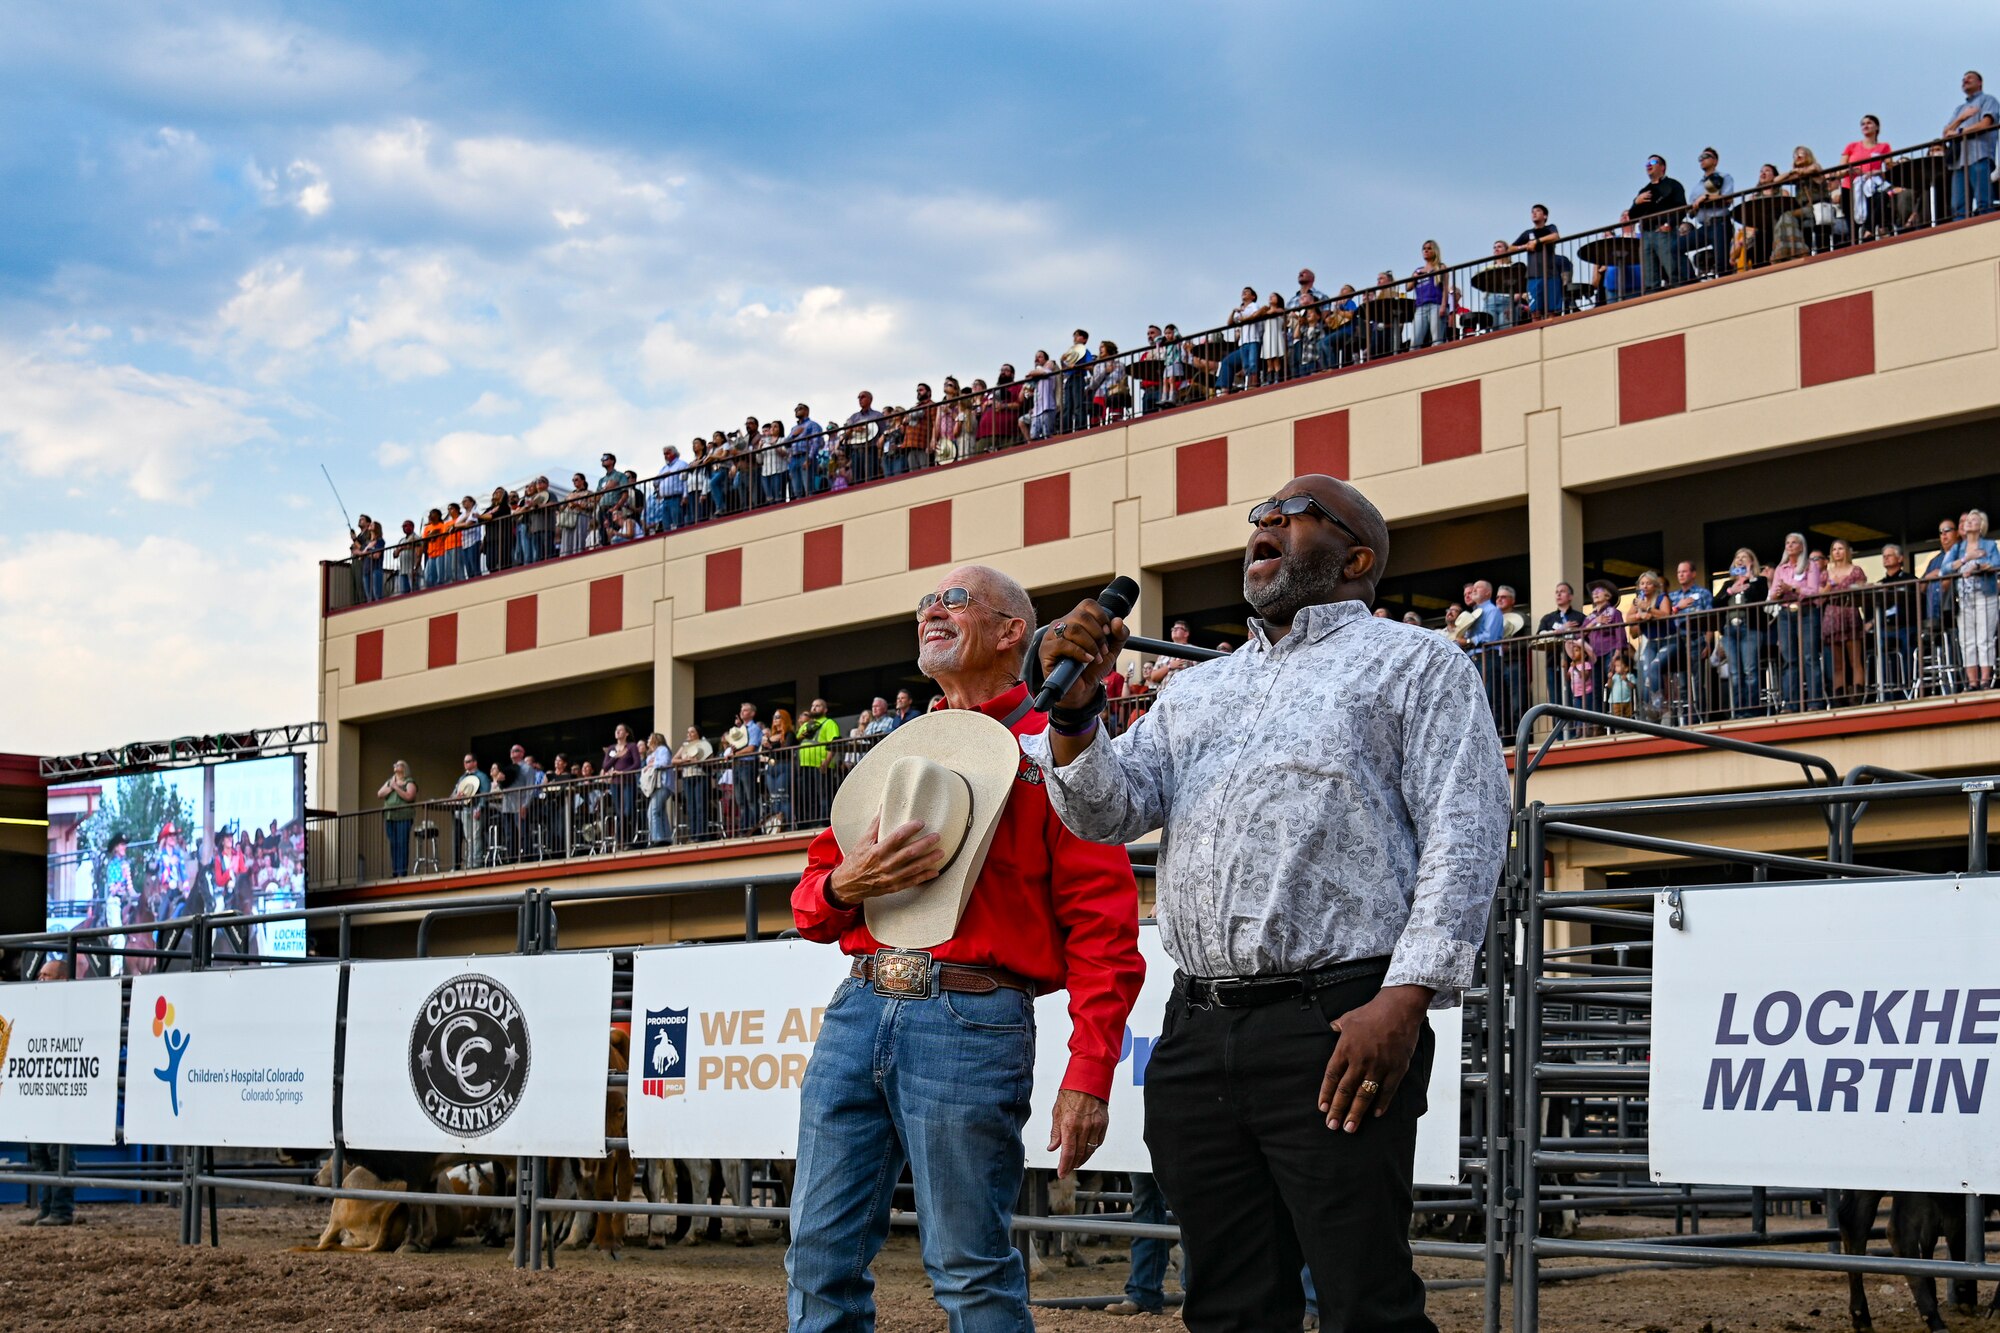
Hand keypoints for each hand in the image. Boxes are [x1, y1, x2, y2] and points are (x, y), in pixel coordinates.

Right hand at [827, 814, 943, 905]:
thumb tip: (883, 808)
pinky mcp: (893, 887)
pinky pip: (911, 882)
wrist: (847, 885)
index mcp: (876, 851)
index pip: (897, 837)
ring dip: (929, 860)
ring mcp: (890, 877)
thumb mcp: (862, 842)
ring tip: (941, 852)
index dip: (910, 829)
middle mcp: (884, 865)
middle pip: (909, 853)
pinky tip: (935, 872)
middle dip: (925, 844)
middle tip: (936, 836)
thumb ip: (874, 826)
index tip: (920, 823)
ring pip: (913, 868)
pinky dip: (924, 877)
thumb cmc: (855, 861)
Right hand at [1038, 599, 1131, 710]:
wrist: (1081, 690)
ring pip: (1073, 629)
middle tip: (1103, 650)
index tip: (1108, 632)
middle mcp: (1062, 624)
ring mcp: (1052, 636)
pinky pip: (1062, 644)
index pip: (1087, 605)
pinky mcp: (1046, 650)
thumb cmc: (1091, 669)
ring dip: (1090, 644)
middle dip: (1098, 634)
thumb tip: (1117, 620)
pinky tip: (1086, 660)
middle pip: (1081, 616)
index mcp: (1076, 620)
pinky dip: (1079, 652)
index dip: (1101, 616)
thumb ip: (1119, 635)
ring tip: (1095, 657)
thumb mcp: (1111, 650)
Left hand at [1046, 1088, 1108, 1178]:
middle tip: (1067, 1170)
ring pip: (1090, 1150)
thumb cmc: (1070, 1093)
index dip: (1064, 1166)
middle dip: (1072, 1165)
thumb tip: (1052, 1147)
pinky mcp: (1103, 1124)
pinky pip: (1098, 1142)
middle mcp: (1083, 1127)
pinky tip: (1087, 1151)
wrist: (1088, 1080)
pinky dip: (1092, 1149)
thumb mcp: (1057, 1111)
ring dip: (1083, 1159)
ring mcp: (1095, 1126)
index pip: (1068, 1152)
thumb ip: (1055, 1132)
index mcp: (1069, 1124)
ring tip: (1076, 1164)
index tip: (1061, 1173)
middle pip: (1079, 1154)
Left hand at [1318, 985, 1432, 1132]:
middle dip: (1338, 1110)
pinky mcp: (1396, 1068)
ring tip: (1350, 1127)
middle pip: (1346, 1090)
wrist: (1399, 1008)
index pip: (1332, 1076)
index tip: (1323, 1108)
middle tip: (1332, 1126)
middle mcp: (1360, 1060)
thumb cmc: (1372, 1012)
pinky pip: (1387, 1090)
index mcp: (1345, 1048)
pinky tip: (1376, 1115)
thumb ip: (1338, 1027)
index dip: (1327, 1093)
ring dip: (1356, 1113)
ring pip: (1365, 1094)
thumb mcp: (1349, 1017)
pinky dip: (1382, 1103)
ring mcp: (1379, 1065)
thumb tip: (1331, 1029)